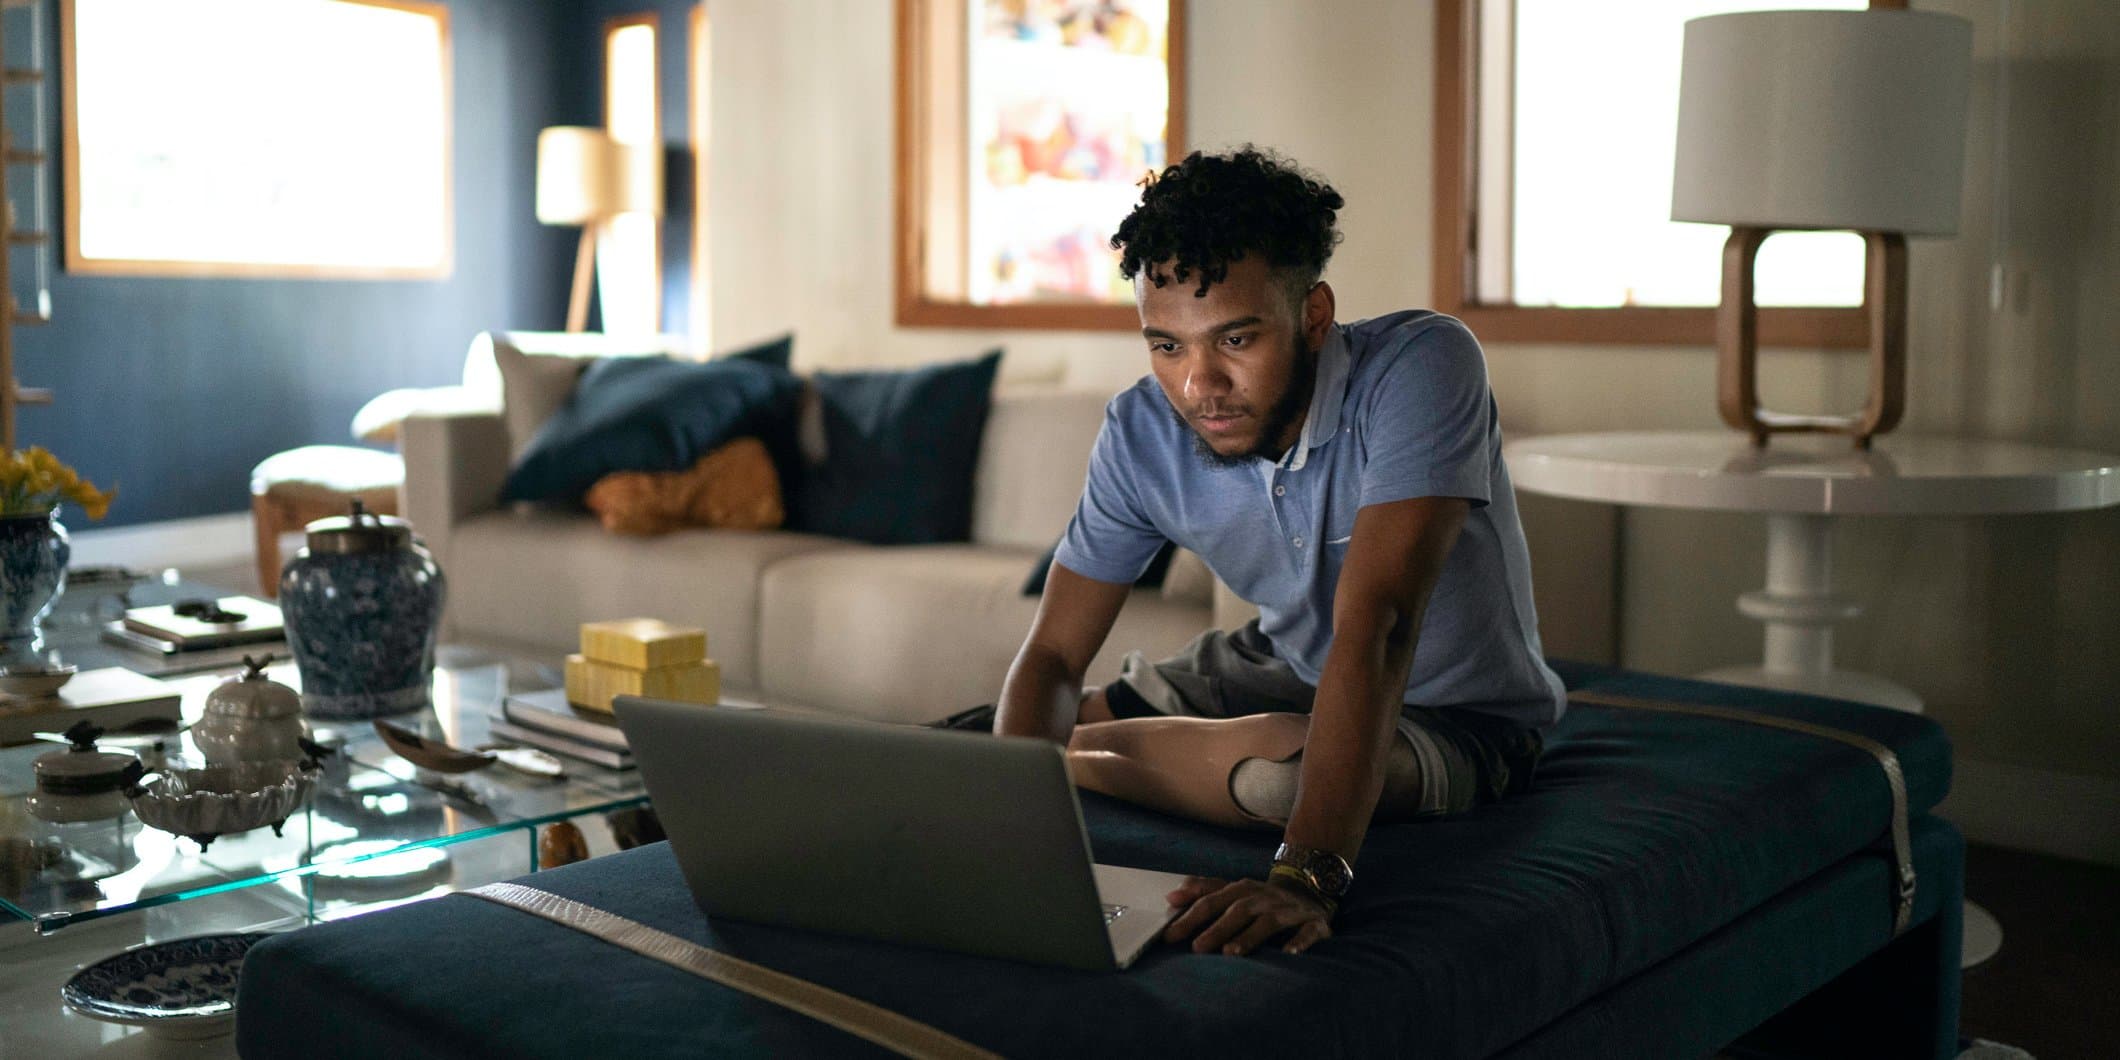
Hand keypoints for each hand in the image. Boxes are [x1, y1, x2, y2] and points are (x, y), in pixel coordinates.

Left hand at [1162, 875, 1332, 955]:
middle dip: (1218, 928)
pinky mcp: (1313, 923)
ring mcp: (1289, 910)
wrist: (1309, 892)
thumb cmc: (1260, 900)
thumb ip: (1202, 892)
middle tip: (1197, 947)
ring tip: (1231, 953)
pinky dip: (1299, 942)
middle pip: (1239, 910)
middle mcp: (1264, 897)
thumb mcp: (1232, 892)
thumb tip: (1170, 897)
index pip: (1213, 901)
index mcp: (1242, 889)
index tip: (1170, 935)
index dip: (1191, 917)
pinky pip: (1308, 931)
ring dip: (1249, 936)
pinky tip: (1288, 954)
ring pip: (1269, 921)